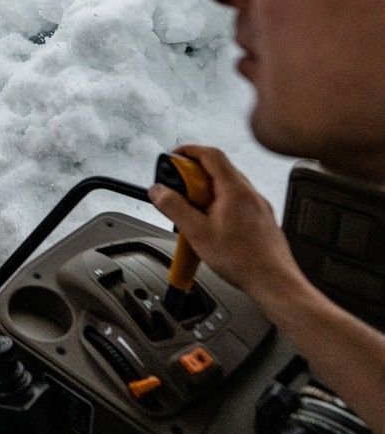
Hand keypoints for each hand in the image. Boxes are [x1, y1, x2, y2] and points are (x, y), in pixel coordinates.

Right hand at [148, 145, 304, 299]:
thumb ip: (174, 208)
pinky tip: (211, 226)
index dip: (188, 151)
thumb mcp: (197, 233)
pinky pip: (236, 201)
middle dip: (193, 177)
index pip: (210, 154)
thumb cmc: (244, 260)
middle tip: (178, 193)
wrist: (274, 282)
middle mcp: (249, 193)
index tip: (173, 158)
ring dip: (205, 192)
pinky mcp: (261, 218)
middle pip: (217, 169)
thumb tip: (158, 191)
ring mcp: (257, 205)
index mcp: (235, 190)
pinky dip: (218, 204)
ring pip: (227, 186)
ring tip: (193, 215)